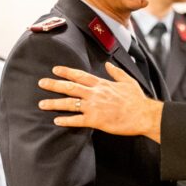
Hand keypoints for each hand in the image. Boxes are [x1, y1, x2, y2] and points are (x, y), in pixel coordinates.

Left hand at [38, 63, 162, 141]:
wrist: (144, 115)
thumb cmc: (137, 100)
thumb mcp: (128, 81)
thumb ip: (116, 73)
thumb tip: (108, 65)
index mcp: (102, 84)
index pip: (80, 75)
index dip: (67, 72)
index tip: (55, 70)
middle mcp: (95, 94)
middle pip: (70, 87)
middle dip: (54, 85)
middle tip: (41, 83)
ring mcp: (94, 107)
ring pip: (70, 103)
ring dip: (54, 103)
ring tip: (42, 104)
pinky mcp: (96, 120)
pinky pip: (77, 120)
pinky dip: (66, 120)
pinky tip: (56, 120)